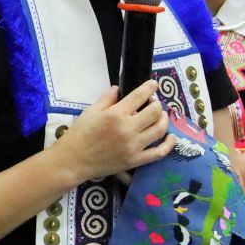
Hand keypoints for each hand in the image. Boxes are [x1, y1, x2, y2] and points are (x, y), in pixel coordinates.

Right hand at [58, 82, 173, 182]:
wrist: (74, 160)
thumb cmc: (79, 134)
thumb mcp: (90, 111)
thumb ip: (107, 98)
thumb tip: (118, 88)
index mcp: (115, 114)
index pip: (139, 96)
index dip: (149, 87)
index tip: (153, 84)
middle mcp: (128, 129)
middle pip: (154, 112)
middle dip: (156, 104)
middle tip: (152, 103)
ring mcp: (134, 146)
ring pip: (160, 130)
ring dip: (164, 120)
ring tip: (161, 116)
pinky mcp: (136, 160)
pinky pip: (159, 152)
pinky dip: (168, 144)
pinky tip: (171, 137)